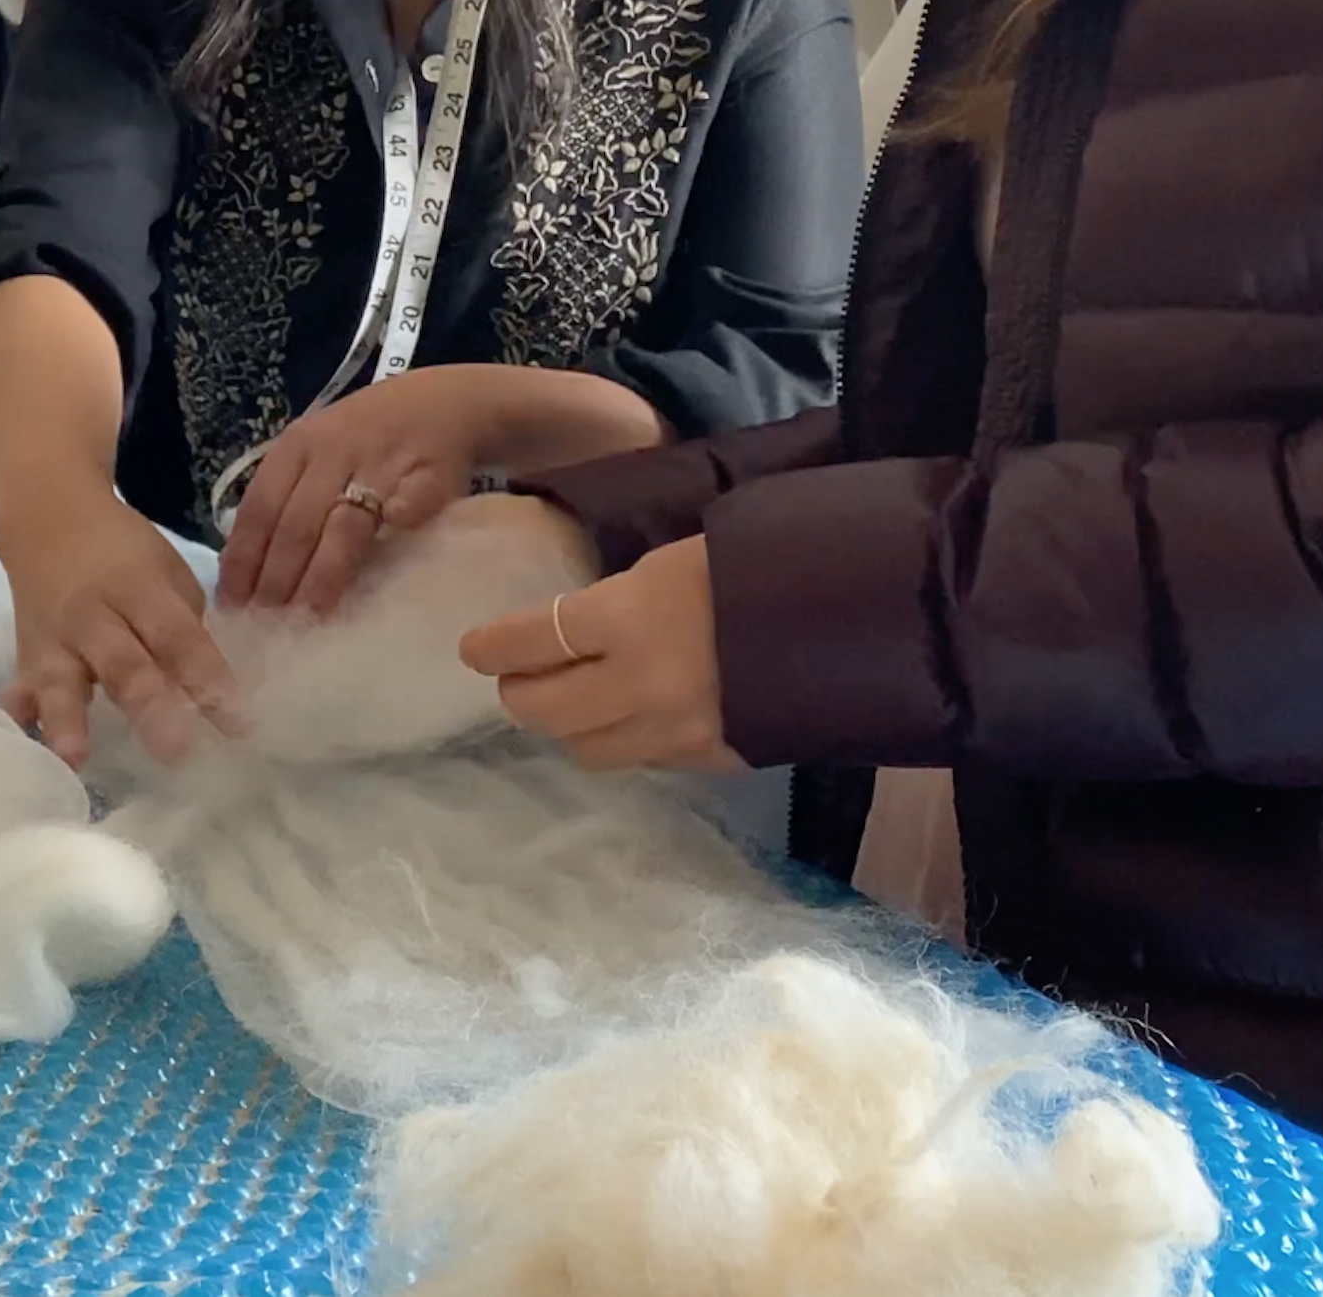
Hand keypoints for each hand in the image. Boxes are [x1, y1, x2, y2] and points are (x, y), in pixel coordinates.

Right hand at [0, 491, 241, 767]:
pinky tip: (23, 737)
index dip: (206, 678)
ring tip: (75, 757)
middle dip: (150, 708)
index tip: (237, 723)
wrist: (50, 524)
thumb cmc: (124, 556)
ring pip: (62, 682)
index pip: (178, 638)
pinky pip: (20, 688)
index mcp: (141, 589)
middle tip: (176, 752)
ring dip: (69, 721)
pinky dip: (20, 712)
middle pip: (124, 665)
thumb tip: (212, 698)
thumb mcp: (167, 578)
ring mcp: (55, 640)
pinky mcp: (26, 658)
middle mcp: (95, 615)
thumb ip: (185, 634)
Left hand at [214, 367, 499, 611]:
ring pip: (342, 531)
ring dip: (321, 579)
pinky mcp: (426, 484)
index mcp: (297, 446)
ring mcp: (381, 467)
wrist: (445, 404)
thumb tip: (248, 570)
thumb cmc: (368, 437)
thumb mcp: (317, 452)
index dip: (242, 561)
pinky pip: (400, 524)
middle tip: (265, 625)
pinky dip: (381, 557)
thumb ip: (287, 498)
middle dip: (276, 581)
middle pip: (295, 526)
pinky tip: (369, 590)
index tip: (231, 605)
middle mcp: (333, 452)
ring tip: (307, 619)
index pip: (258, 509)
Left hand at [460, 531, 737, 772]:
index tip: (472, 648)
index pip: (531, 640)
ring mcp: (674, 733)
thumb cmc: (761, 564)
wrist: (850, 619)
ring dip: (568, 726)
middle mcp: (639, 685)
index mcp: (627, 619)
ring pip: (586, 749)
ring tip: (570, 699)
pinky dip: (623, 738)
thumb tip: (577, 622)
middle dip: (519, 693)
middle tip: (515, 675)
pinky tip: (631, 714)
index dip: (493, 646)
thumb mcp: (673, 562)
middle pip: (544, 710)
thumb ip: (621, 599)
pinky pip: (642, 760)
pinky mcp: (709, 760)